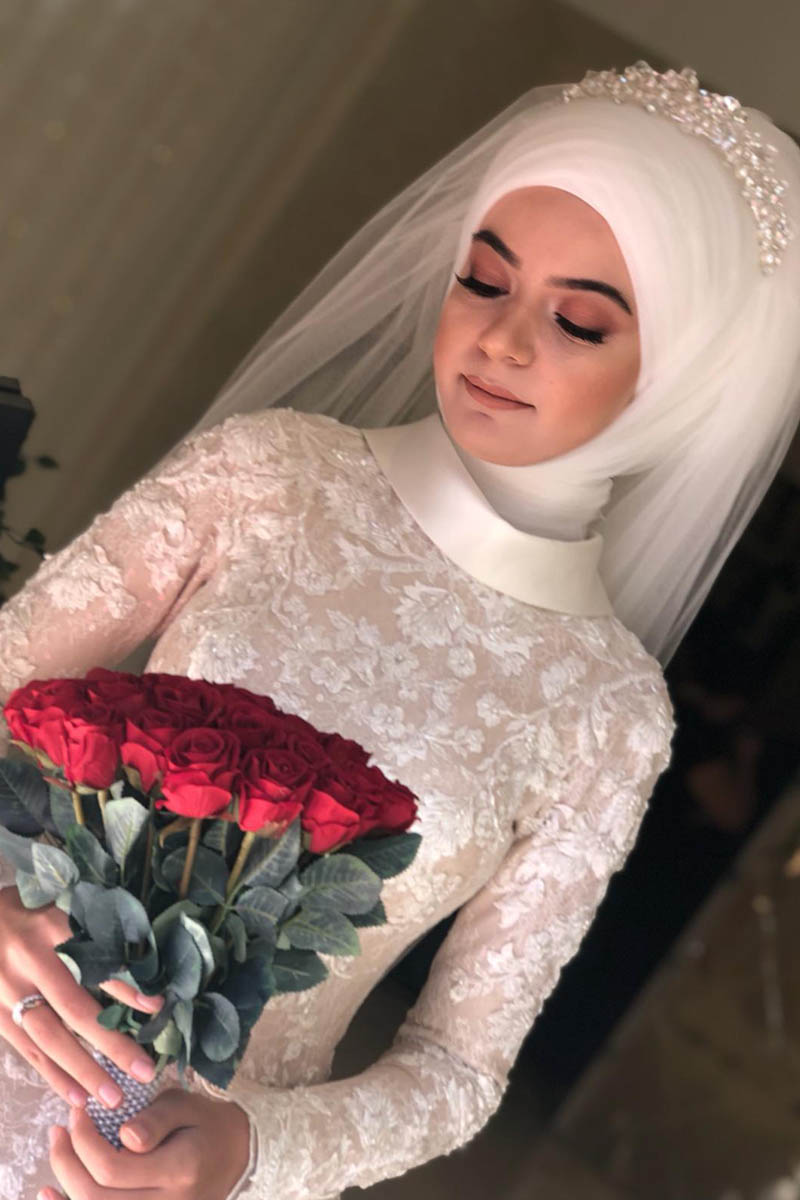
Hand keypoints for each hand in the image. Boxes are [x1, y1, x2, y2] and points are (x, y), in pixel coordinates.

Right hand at [0, 884, 164, 1108]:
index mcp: (53, 925)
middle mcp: (30, 959)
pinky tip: (78, 1095)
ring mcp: (7, 989)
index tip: (158, 1007)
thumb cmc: (30, 910)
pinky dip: (53, 1074)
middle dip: (112, 1044)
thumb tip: (146, 958)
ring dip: (83, 1070)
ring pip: (49, 1037)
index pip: (97, 961)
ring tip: (114, 1097)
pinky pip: (27, 1049)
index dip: (128, 987)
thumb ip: (96, 928)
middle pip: (75, 1008)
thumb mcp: (62, 905)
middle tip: (145, 1071)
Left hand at [43, 1088, 251, 1199]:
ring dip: (64, 1188)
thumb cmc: (207, 1124)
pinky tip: (49, 1195)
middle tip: (60, 1129)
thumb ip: (156, 1120)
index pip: (112, 1168)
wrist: (238, 1157)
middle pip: (95, 1198)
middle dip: (66, 1162)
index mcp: (179, 1170)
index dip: (84, 1141)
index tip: (78, 1111)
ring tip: (56, 1153)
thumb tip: (124, 1137)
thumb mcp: (186, 1106)